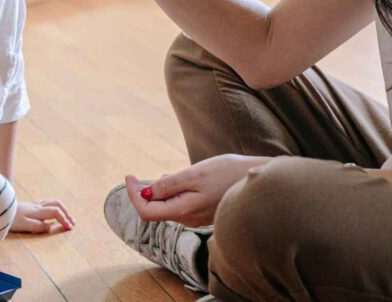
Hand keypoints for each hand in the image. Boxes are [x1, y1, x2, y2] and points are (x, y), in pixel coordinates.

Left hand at [10, 199, 75, 233]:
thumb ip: (39, 226)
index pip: (56, 212)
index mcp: (37, 211)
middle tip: (72, 222)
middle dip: (66, 213)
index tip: (70, 228)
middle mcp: (37, 206)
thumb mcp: (25, 225)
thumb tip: (51, 226)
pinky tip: (52, 213)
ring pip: (51, 202)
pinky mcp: (29, 206)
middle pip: (56, 204)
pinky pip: (46, 203)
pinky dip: (54, 207)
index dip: (64, 219)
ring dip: (61, 209)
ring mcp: (33, 205)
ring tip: (66, 217)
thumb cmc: (10, 219)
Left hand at [125, 154, 268, 227]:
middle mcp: (189, 218)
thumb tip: (146, 193)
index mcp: (184, 211)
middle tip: (137, 175)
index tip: (129, 176)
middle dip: (145, 192)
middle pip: (156, 210)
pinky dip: (174, 191)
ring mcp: (198, 216)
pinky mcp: (206, 210)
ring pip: (169, 206)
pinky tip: (181, 178)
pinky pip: (182, 203)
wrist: (262, 181)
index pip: (147, 212)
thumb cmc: (229, 174)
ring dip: (160, 191)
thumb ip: (169, 185)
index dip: (133, 195)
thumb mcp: (195, 174)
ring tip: (162, 174)